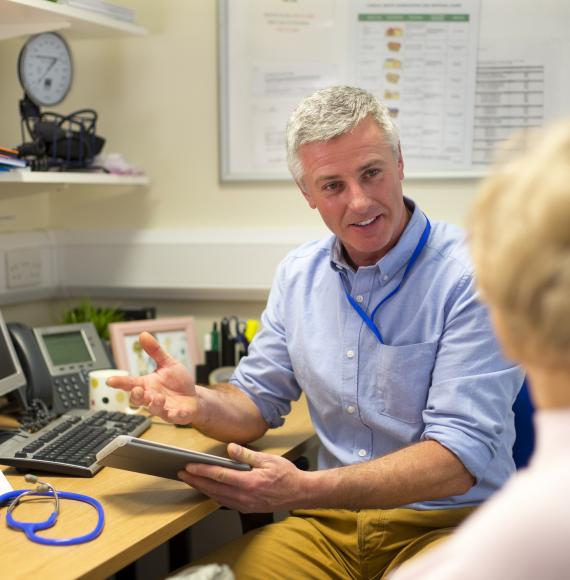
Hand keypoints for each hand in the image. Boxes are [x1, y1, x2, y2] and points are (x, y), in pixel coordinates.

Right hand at [106, 331, 196, 423]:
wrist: (194, 397)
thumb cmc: (178, 382)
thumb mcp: (168, 363)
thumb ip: (155, 351)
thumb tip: (143, 335)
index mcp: (148, 385)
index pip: (131, 383)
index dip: (120, 383)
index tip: (110, 381)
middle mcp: (152, 398)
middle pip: (138, 400)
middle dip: (136, 396)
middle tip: (138, 390)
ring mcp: (163, 408)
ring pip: (154, 410)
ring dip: (155, 404)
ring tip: (160, 397)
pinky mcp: (176, 415)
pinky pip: (174, 417)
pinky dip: (176, 415)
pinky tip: (178, 412)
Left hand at [178, 443, 307, 512]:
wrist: (300, 493)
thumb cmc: (287, 474)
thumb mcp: (269, 459)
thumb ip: (247, 454)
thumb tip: (230, 448)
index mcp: (250, 482)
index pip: (220, 475)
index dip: (202, 471)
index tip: (189, 466)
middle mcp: (245, 496)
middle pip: (214, 488)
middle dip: (196, 481)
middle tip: (181, 473)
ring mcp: (245, 504)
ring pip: (217, 497)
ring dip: (202, 489)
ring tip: (190, 480)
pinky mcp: (247, 508)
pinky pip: (225, 502)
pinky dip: (213, 496)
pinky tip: (207, 490)